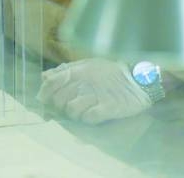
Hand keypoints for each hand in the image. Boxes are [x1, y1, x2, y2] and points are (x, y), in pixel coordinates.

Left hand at [37, 58, 151, 124]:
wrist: (138, 79)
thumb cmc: (110, 73)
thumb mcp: (86, 65)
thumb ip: (65, 71)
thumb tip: (44, 76)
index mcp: (77, 71)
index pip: (51, 82)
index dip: (45, 92)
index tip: (46, 99)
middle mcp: (84, 82)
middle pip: (58, 100)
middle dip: (60, 106)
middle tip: (70, 105)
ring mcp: (96, 95)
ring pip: (71, 110)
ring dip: (75, 113)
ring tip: (84, 110)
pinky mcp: (108, 107)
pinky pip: (89, 117)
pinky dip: (89, 118)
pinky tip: (95, 114)